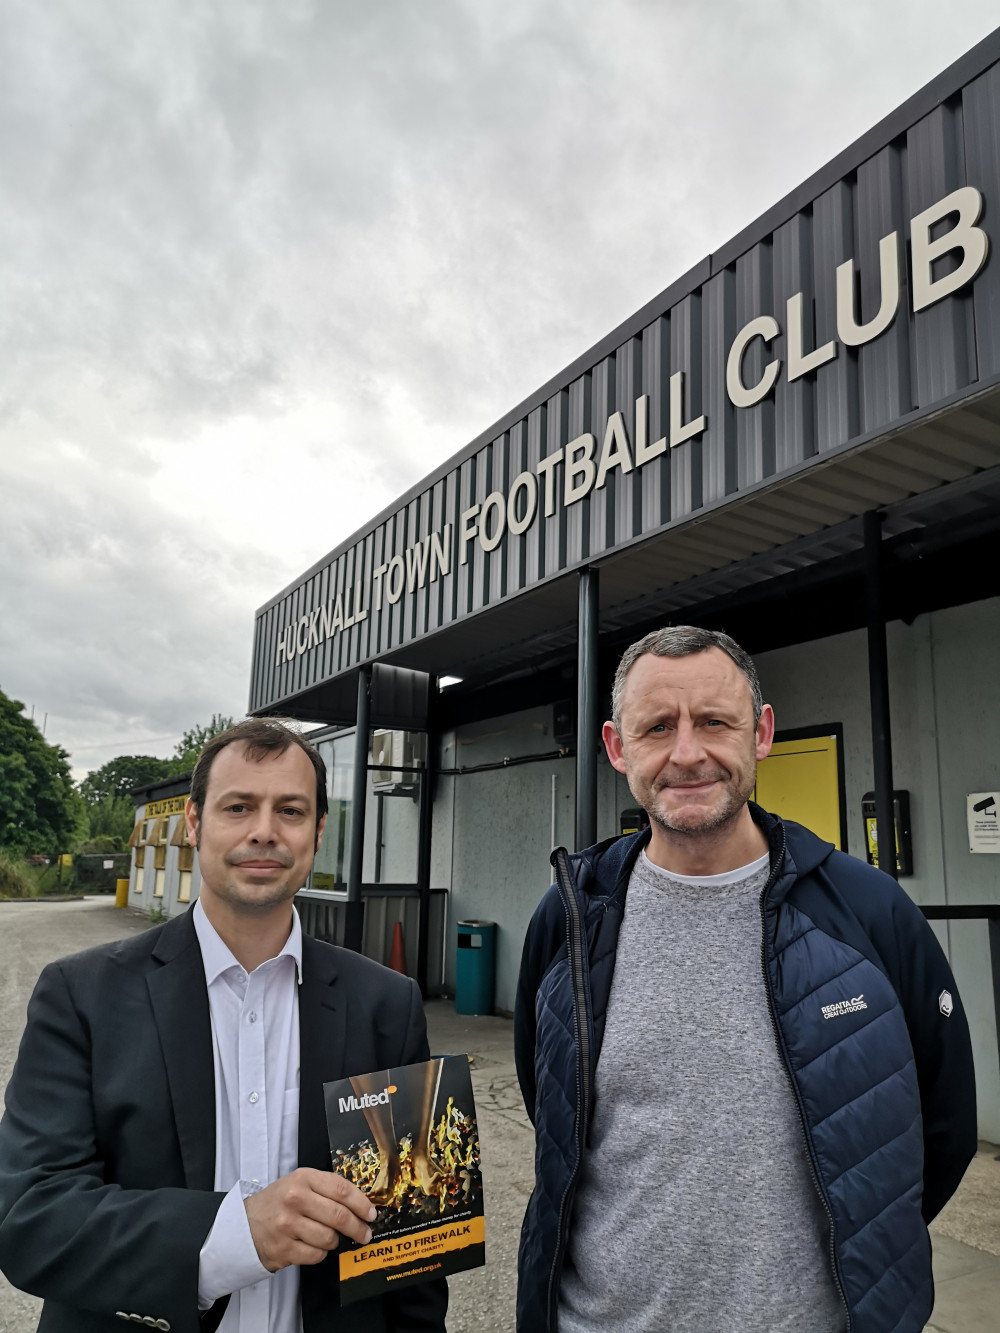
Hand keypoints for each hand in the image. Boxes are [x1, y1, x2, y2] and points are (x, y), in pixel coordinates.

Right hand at [244, 1168, 376, 1271]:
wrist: (243, 1225)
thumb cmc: (277, 1203)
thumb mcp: (299, 1184)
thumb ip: (326, 1189)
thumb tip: (360, 1203)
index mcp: (303, 1178)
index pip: (341, 1189)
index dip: (361, 1203)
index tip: (371, 1213)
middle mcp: (295, 1199)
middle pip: (339, 1215)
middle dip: (358, 1227)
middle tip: (365, 1233)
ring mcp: (288, 1225)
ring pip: (329, 1238)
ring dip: (335, 1241)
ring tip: (329, 1237)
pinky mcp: (284, 1248)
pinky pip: (316, 1255)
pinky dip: (320, 1253)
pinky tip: (314, 1246)